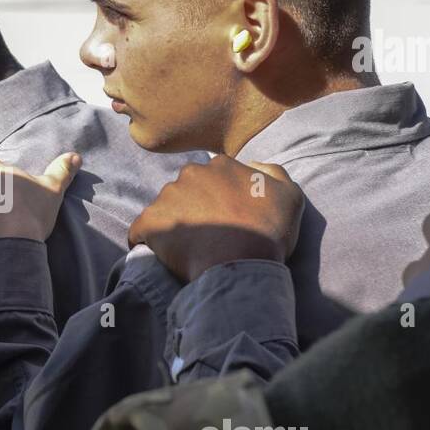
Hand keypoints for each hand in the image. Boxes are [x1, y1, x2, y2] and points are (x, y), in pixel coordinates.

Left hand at [128, 155, 303, 282]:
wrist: (241, 264)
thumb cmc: (267, 233)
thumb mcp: (289, 194)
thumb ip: (272, 172)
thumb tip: (252, 165)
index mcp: (220, 166)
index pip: (212, 179)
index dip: (218, 200)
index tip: (225, 220)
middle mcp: (191, 174)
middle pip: (186, 191)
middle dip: (193, 209)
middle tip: (206, 236)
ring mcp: (167, 196)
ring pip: (165, 209)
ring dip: (173, 225)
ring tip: (189, 249)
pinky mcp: (149, 221)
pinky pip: (141, 230)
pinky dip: (148, 241)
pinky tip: (161, 255)